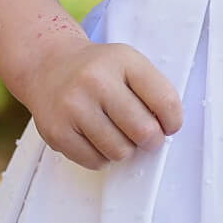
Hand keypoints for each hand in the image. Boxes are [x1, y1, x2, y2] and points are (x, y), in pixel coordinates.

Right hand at [24, 37, 184, 170]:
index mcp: (123, 61)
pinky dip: (102, 156)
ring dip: (125, 149)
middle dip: (151, 140)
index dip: (173, 121)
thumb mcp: (128, 64)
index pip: (165, 101)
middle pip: (144, 131)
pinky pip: (95, 162)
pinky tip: (96, 138)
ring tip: (116, 132)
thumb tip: (166, 130)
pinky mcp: (57, 132)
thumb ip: (153, 91)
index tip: (168, 124)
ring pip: (120, 151)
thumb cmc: (96, 69)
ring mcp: (73, 107)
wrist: (49, 64)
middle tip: (145, 135)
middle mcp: (96, 81)